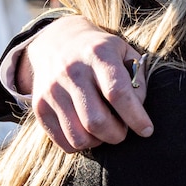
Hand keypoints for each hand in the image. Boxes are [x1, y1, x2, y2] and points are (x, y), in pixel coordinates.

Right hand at [24, 15, 152, 151]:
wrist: (57, 41)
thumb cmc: (101, 52)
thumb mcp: (125, 53)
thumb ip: (137, 79)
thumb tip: (137, 111)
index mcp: (98, 54)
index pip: (117, 93)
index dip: (135, 117)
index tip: (147, 130)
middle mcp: (72, 71)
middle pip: (96, 121)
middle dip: (117, 134)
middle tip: (123, 130)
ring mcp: (52, 89)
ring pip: (78, 136)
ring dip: (98, 142)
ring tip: (105, 131)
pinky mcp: (39, 106)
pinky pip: (62, 141)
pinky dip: (80, 145)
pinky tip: (87, 132)